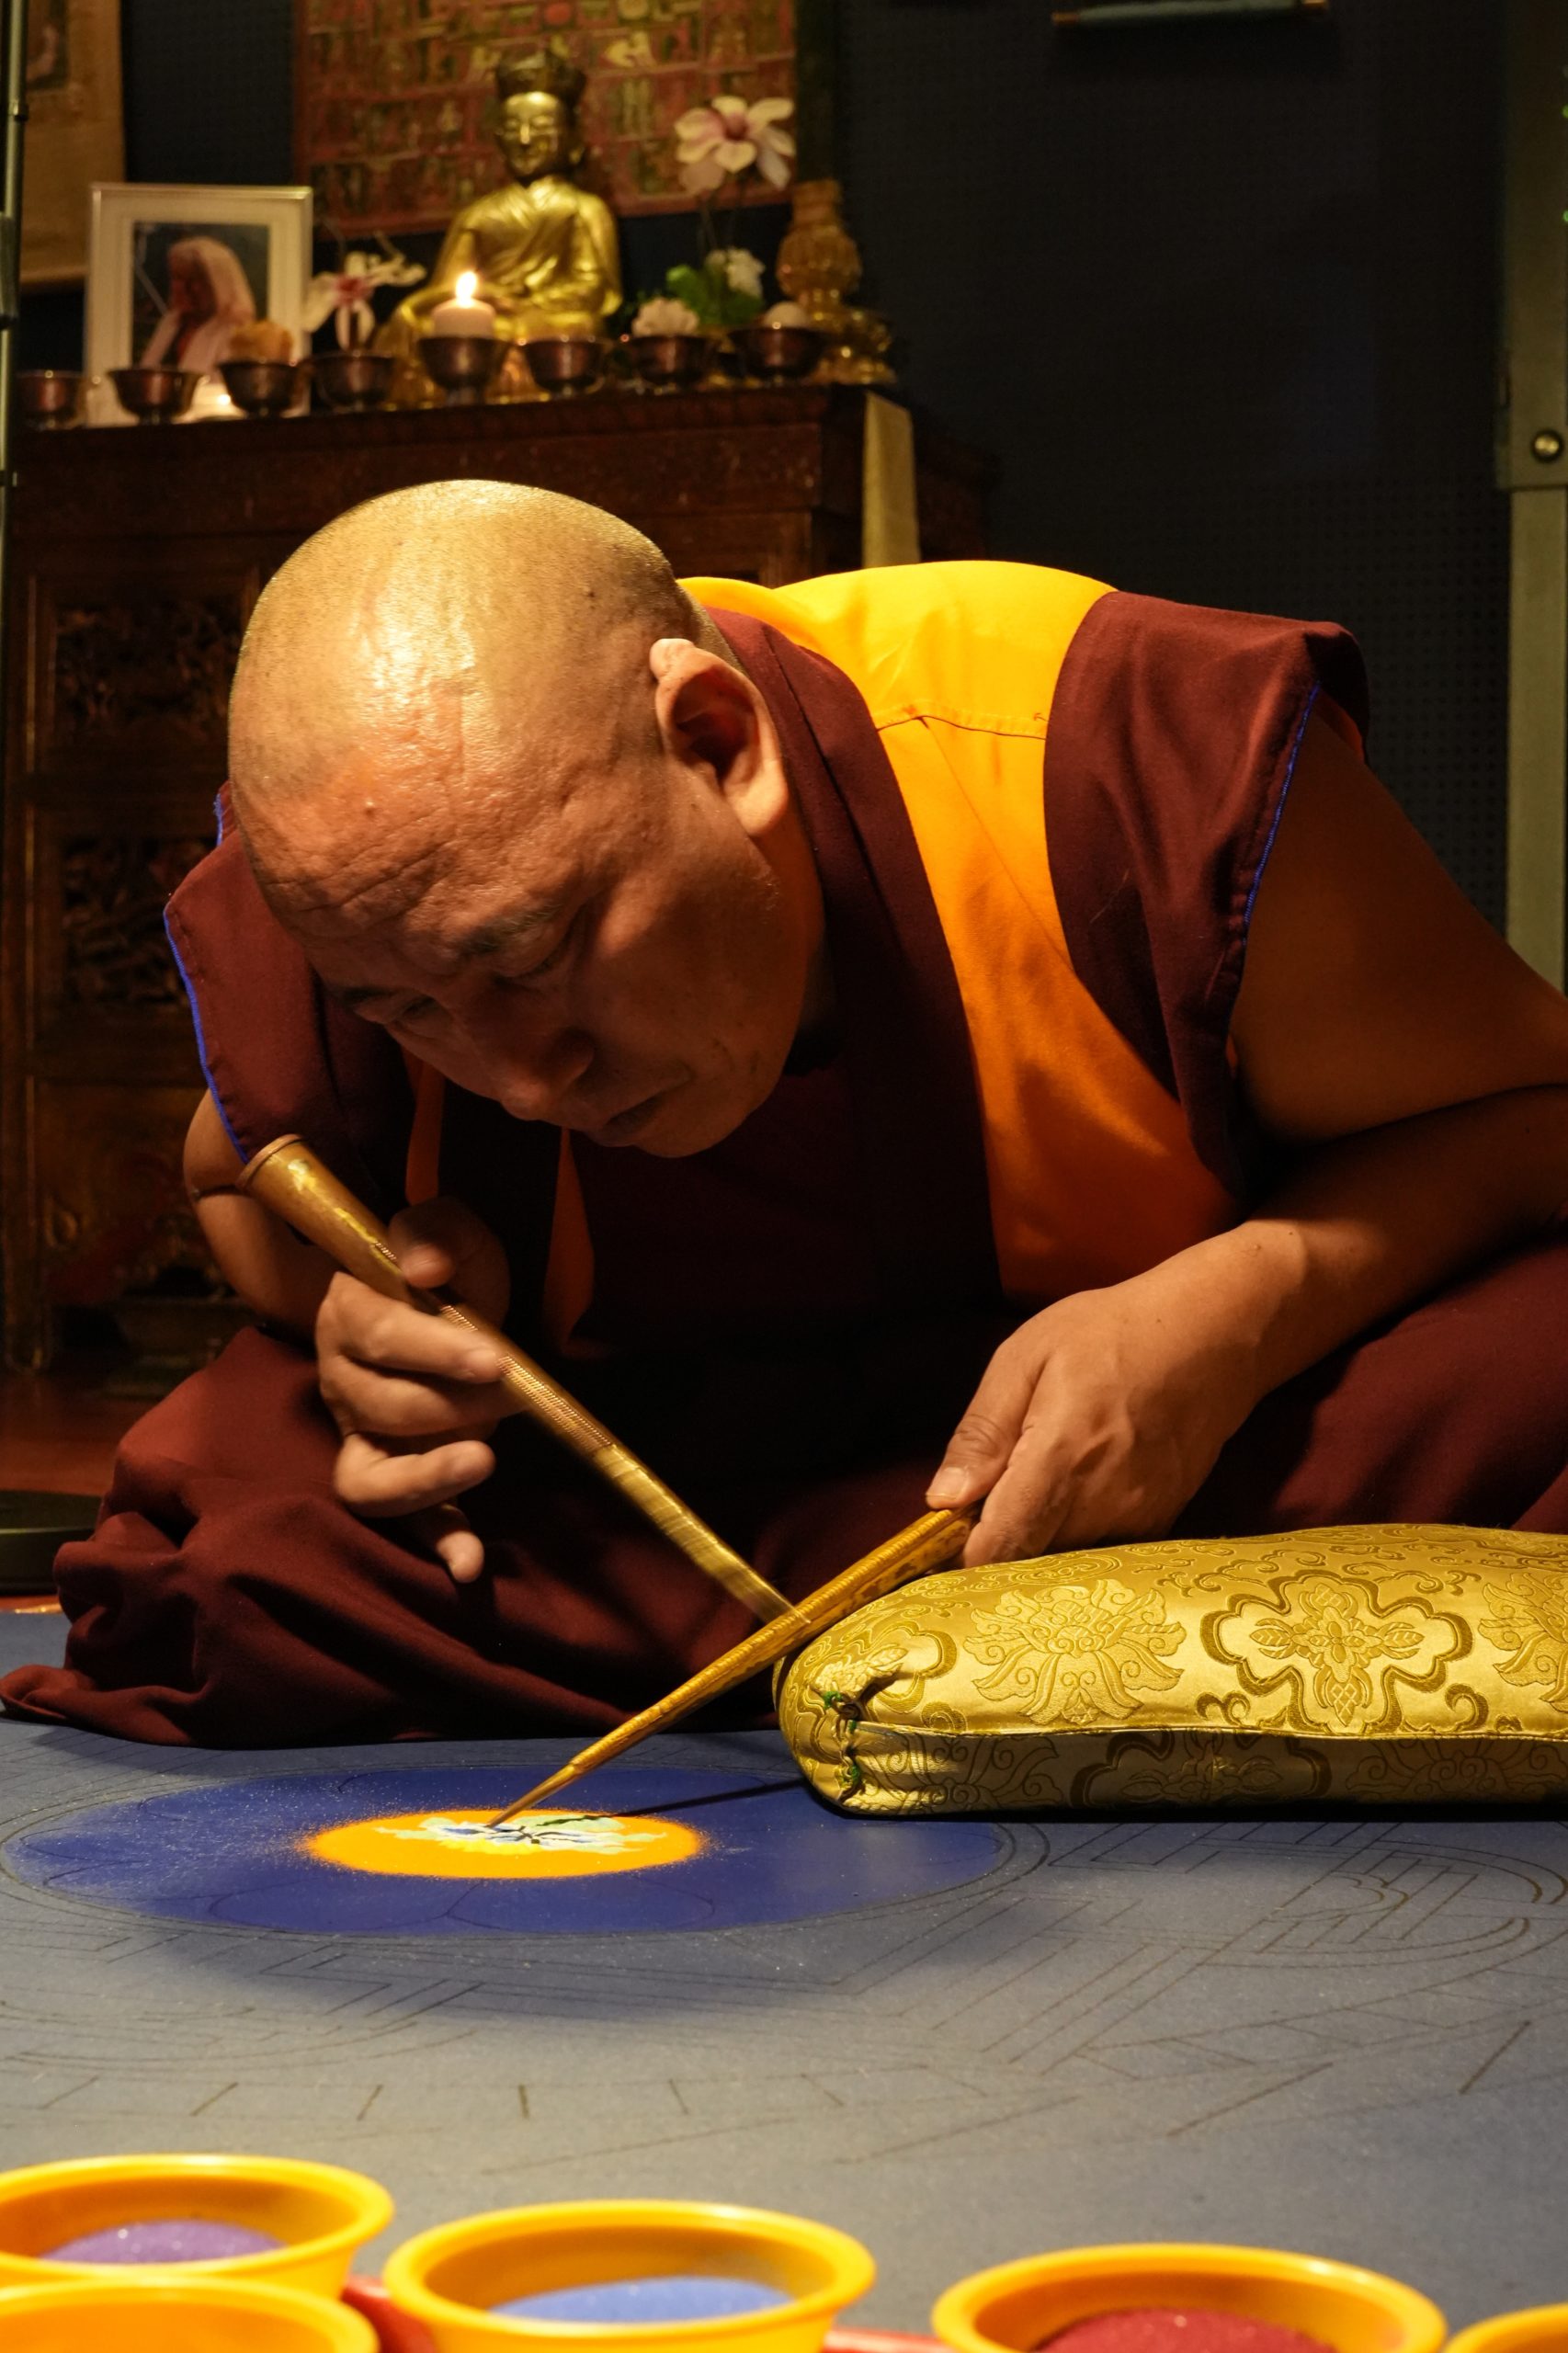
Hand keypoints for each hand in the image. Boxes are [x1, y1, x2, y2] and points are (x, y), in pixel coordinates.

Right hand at [316, 1197, 513, 1583]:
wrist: (446, 1303)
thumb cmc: (447, 1269)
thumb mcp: (448, 1232)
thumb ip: (434, 1234)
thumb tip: (424, 1268)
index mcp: (347, 1317)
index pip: (381, 1338)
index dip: (437, 1351)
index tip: (495, 1361)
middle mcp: (341, 1384)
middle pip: (382, 1408)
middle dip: (453, 1405)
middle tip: (512, 1395)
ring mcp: (361, 1440)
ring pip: (368, 1479)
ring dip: (426, 1480)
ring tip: (481, 1461)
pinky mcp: (393, 1477)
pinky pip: (403, 1522)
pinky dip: (435, 1542)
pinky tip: (468, 1564)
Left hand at [926, 1270, 1255, 1565]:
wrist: (1212, 1335)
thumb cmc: (1111, 1333)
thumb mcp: (1026, 1357)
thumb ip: (982, 1433)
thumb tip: (943, 1500)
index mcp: (1058, 1457)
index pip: (1001, 1546)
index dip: (966, 1552)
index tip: (951, 1533)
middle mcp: (1102, 1501)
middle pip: (1029, 1560)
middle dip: (1001, 1541)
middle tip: (993, 1495)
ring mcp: (1138, 1517)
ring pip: (1066, 1558)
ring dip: (1042, 1537)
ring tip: (1039, 1483)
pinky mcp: (1162, 1521)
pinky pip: (1103, 1548)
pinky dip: (1080, 1531)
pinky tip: (1079, 1489)